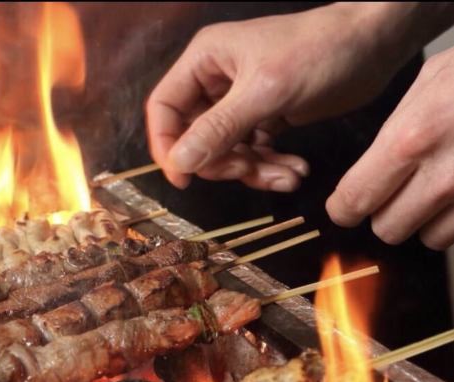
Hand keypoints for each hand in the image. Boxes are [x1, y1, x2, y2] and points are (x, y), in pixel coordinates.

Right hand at [146, 3, 402, 189]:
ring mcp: (241, 104)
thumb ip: (219, 128)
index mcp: (204, 63)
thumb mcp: (265, 92)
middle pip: (196, 138)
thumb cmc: (318, 52)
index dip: (167, 146)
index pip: (164, 109)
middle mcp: (217, 84)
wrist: (372, 47)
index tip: (183, 179)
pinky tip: (296, 170)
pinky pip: (254, 153)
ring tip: (289, 176)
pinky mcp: (265, 119)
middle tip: (248, 171)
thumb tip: (180, 163)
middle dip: (223, 163)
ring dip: (254, 171)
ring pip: (228, 152)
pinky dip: (271, 166)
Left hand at [327, 46, 453, 249]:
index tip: (344, 208)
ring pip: (430, 239)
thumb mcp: (435, 79)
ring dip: (428, 220)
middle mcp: (444, 177)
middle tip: (400, 193)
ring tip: (442, 186)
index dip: (343, 209)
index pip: (355, 199)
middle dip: (387, 214)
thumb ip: (398, 125)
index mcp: (412, 139)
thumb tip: (374, 162)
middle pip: (388, 229)